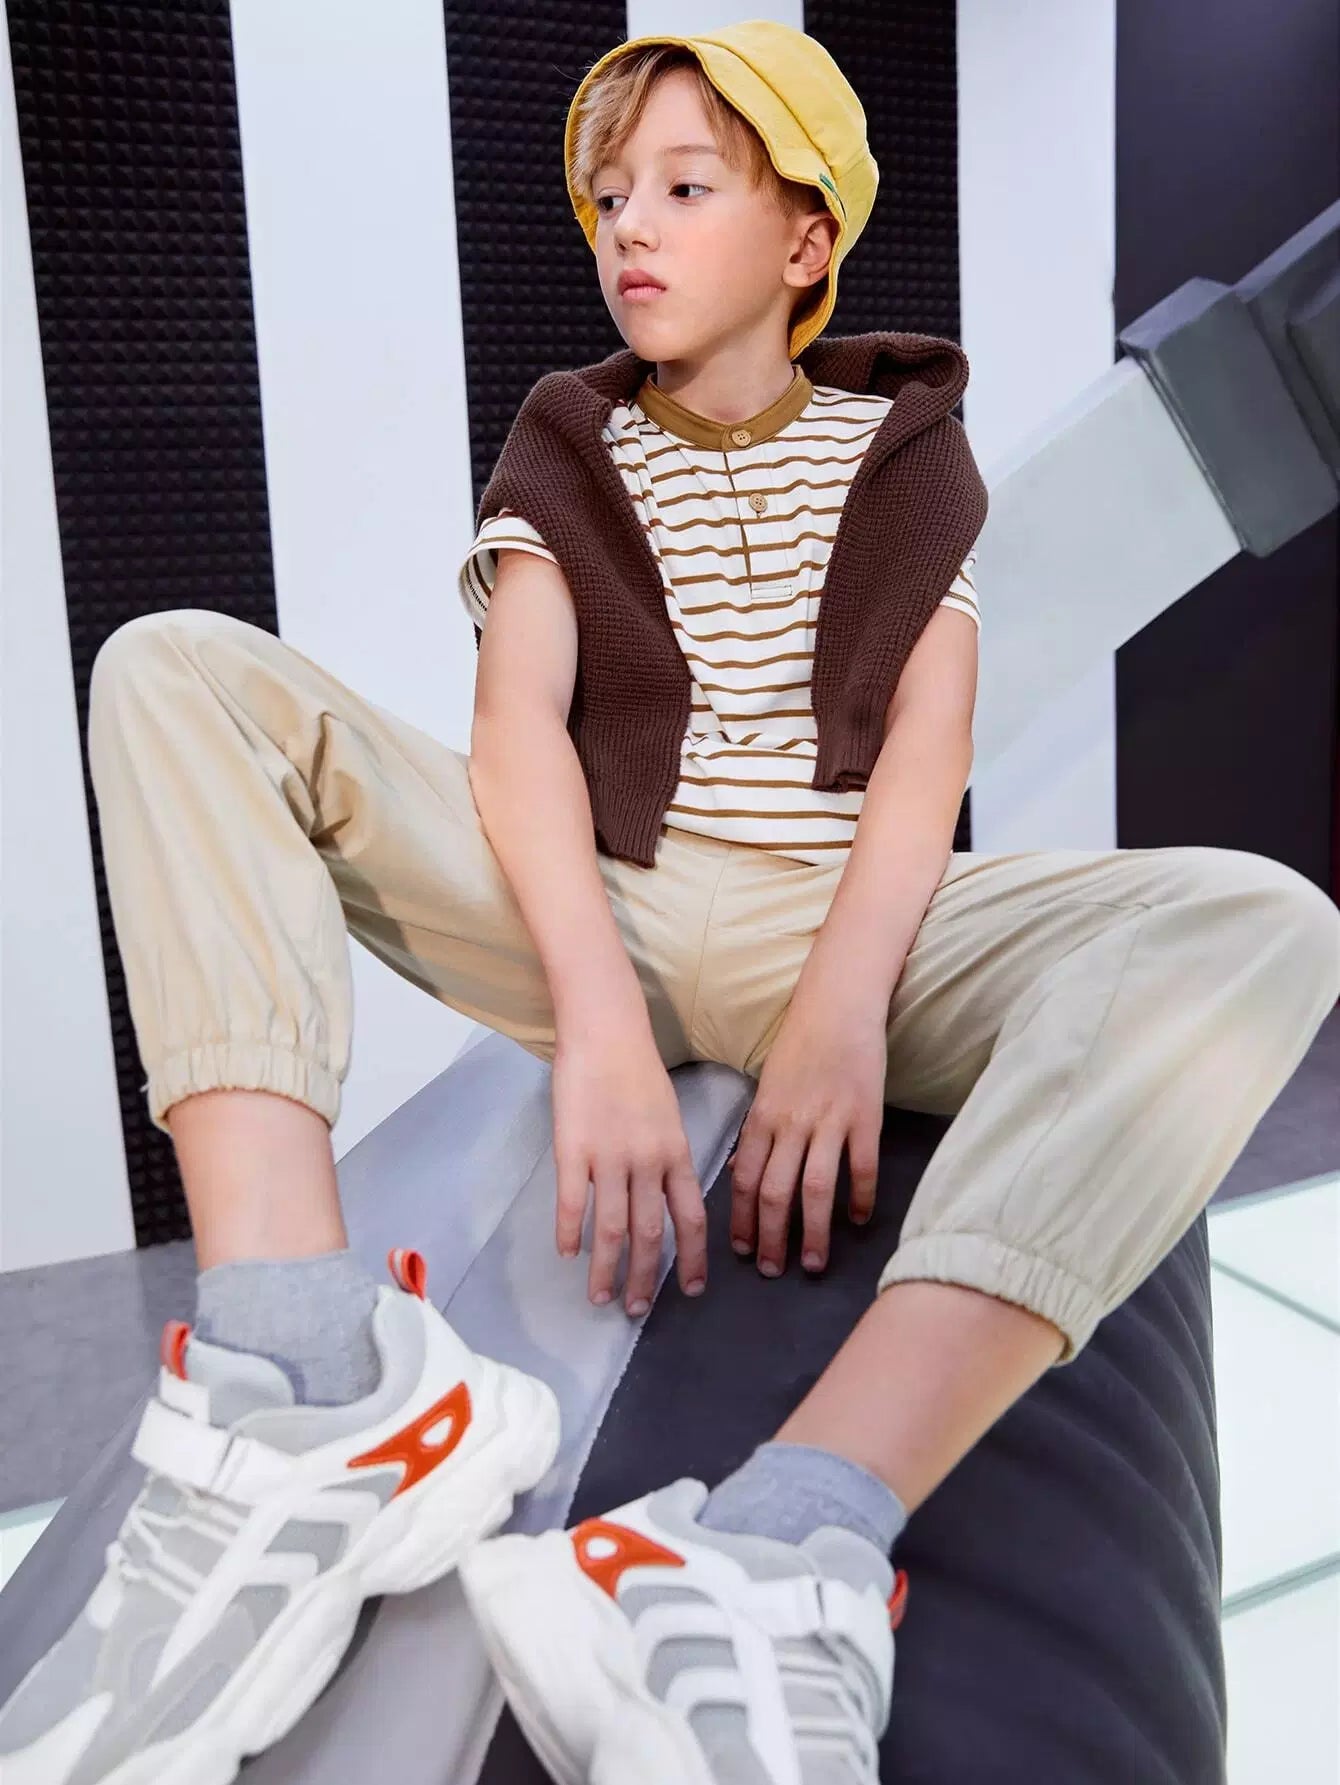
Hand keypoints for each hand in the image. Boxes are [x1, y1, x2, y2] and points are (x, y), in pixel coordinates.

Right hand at [551, 1028, 706, 1314]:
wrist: (606, 1032)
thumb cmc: (638, 1070)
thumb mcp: (669, 1116)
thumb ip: (669, 1159)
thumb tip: (670, 1198)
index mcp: (676, 1154)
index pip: (691, 1218)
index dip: (693, 1259)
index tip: (692, 1290)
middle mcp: (647, 1162)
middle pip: (651, 1234)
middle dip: (647, 1278)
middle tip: (638, 1310)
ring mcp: (608, 1157)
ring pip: (612, 1228)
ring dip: (607, 1269)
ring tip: (601, 1297)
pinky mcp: (571, 1149)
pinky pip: (572, 1202)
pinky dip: (569, 1232)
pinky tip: (567, 1253)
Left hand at [731, 996, 885, 1276]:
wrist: (837, 1006)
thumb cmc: (800, 1044)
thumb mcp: (768, 1085)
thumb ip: (761, 1128)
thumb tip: (748, 1168)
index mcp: (762, 1116)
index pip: (743, 1178)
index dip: (740, 1219)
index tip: (741, 1249)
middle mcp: (791, 1123)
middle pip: (774, 1192)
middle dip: (770, 1237)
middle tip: (772, 1270)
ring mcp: (829, 1121)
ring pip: (815, 1189)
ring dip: (812, 1232)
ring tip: (812, 1262)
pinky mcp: (866, 1117)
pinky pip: (861, 1168)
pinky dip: (859, 1199)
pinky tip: (859, 1220)